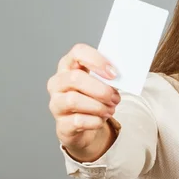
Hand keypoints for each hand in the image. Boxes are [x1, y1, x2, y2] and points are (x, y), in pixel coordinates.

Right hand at [47, 43, 119, 157]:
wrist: (86, 125)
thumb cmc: (94, 98)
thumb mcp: (101, 83)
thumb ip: (108, 76)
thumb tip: (122, 77)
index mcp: (69, 65)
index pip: (78, 52)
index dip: (96, 60)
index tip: (114, 73)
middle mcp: (58, 83)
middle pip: (75, 78)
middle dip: (101, 89)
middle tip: (115, 98)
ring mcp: (56, 103)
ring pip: (73, 100)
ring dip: (99, 106)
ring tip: (110, 109)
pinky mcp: (61, 124)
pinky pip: (78, 121)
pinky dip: (95, 121)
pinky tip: (100, 120)